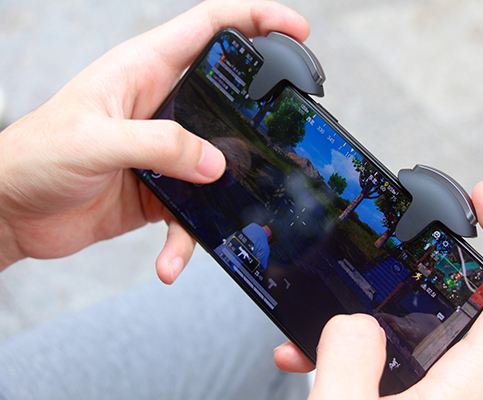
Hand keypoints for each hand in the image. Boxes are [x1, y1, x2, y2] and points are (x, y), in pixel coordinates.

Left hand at [0, 0, 308, 282]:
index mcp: (142, 71)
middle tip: (287, 126)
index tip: (294, 28)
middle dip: (259, 111)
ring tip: (227, 213)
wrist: (11, 213)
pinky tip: (171, 261)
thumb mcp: (94, 141)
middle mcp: (160, 106)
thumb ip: (158, 145)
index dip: (255, 19)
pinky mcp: (160, 189)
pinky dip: (186, 239)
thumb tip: (215, 163)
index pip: (208, 28)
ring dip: (226, 191)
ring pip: (217, 160)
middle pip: (226, 95)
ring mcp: (163, 150)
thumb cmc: (33, 157)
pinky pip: (191, 211)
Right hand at [274, 180, 482, 398]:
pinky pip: (390, 363)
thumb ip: (346, 361)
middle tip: (389, 247)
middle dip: (423, 271)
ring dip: (368, 318)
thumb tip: (354, 324)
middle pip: (474, 301)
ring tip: (313, 321)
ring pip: (418, 334)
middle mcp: (467, 390)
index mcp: (470, 387)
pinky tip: (302, 358)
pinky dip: (353, 351)